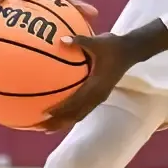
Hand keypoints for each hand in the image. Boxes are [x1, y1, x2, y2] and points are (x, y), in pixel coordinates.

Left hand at [39, 26, 166, 130]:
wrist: (130, 51)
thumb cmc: (113, 46)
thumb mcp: (97, 41)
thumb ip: (79, 41)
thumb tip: (61, 40)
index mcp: (96, 86)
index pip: (76, 102)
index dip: (60, 110)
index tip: (44, 114)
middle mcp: (97, 96)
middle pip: (74, 116)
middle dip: (56, 123)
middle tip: (38, 127)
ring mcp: (98, 98)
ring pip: (78, 116)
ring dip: (62, 123)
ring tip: (44, 127)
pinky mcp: (98, 96)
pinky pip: (81, 110)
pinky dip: (69, 115)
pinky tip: (57, 114)